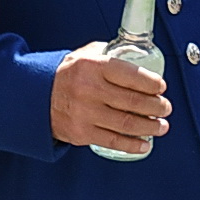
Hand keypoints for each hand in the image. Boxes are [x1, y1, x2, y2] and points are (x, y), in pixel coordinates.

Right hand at [49, 42, 169, 155]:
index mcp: (93, 67)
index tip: (161, 87)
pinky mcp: (82, 133)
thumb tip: (138, 55)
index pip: (132, 75)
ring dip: (151, 127)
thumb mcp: (84, 55)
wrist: (34, 97)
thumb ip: (110, 54)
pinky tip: (145, 143)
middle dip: (157, 106)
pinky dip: (133, 144)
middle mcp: (89, 90)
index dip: (152, 83)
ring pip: (128, 123)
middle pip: (134, 101)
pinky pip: (114, 141)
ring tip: (161, 125)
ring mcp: (86, 113)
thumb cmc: (65, 75)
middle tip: (165, 107)